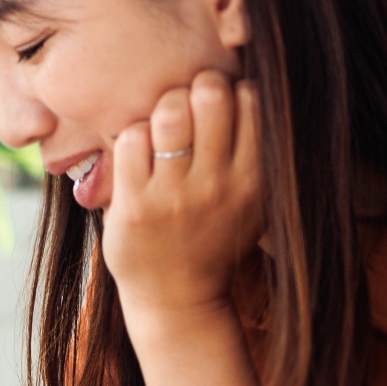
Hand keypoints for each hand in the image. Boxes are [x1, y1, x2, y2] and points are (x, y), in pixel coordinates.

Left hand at [103, 69, 263, 327]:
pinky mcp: (136, 205)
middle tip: (186, 107)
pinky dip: (132, 137)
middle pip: (211, 92)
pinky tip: (138, 156)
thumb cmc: (213, 240)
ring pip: (169, 110)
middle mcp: (219, 184)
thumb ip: (253, 152)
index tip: (218, 108)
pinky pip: (132, 139)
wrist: (178, 301)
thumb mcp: (251, 201)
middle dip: (195, 87)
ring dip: (161, 109)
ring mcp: (176, 195)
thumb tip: (248, 84)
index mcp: (254, 179)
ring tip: (162, 130)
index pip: (251, 99)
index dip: (231, 90)